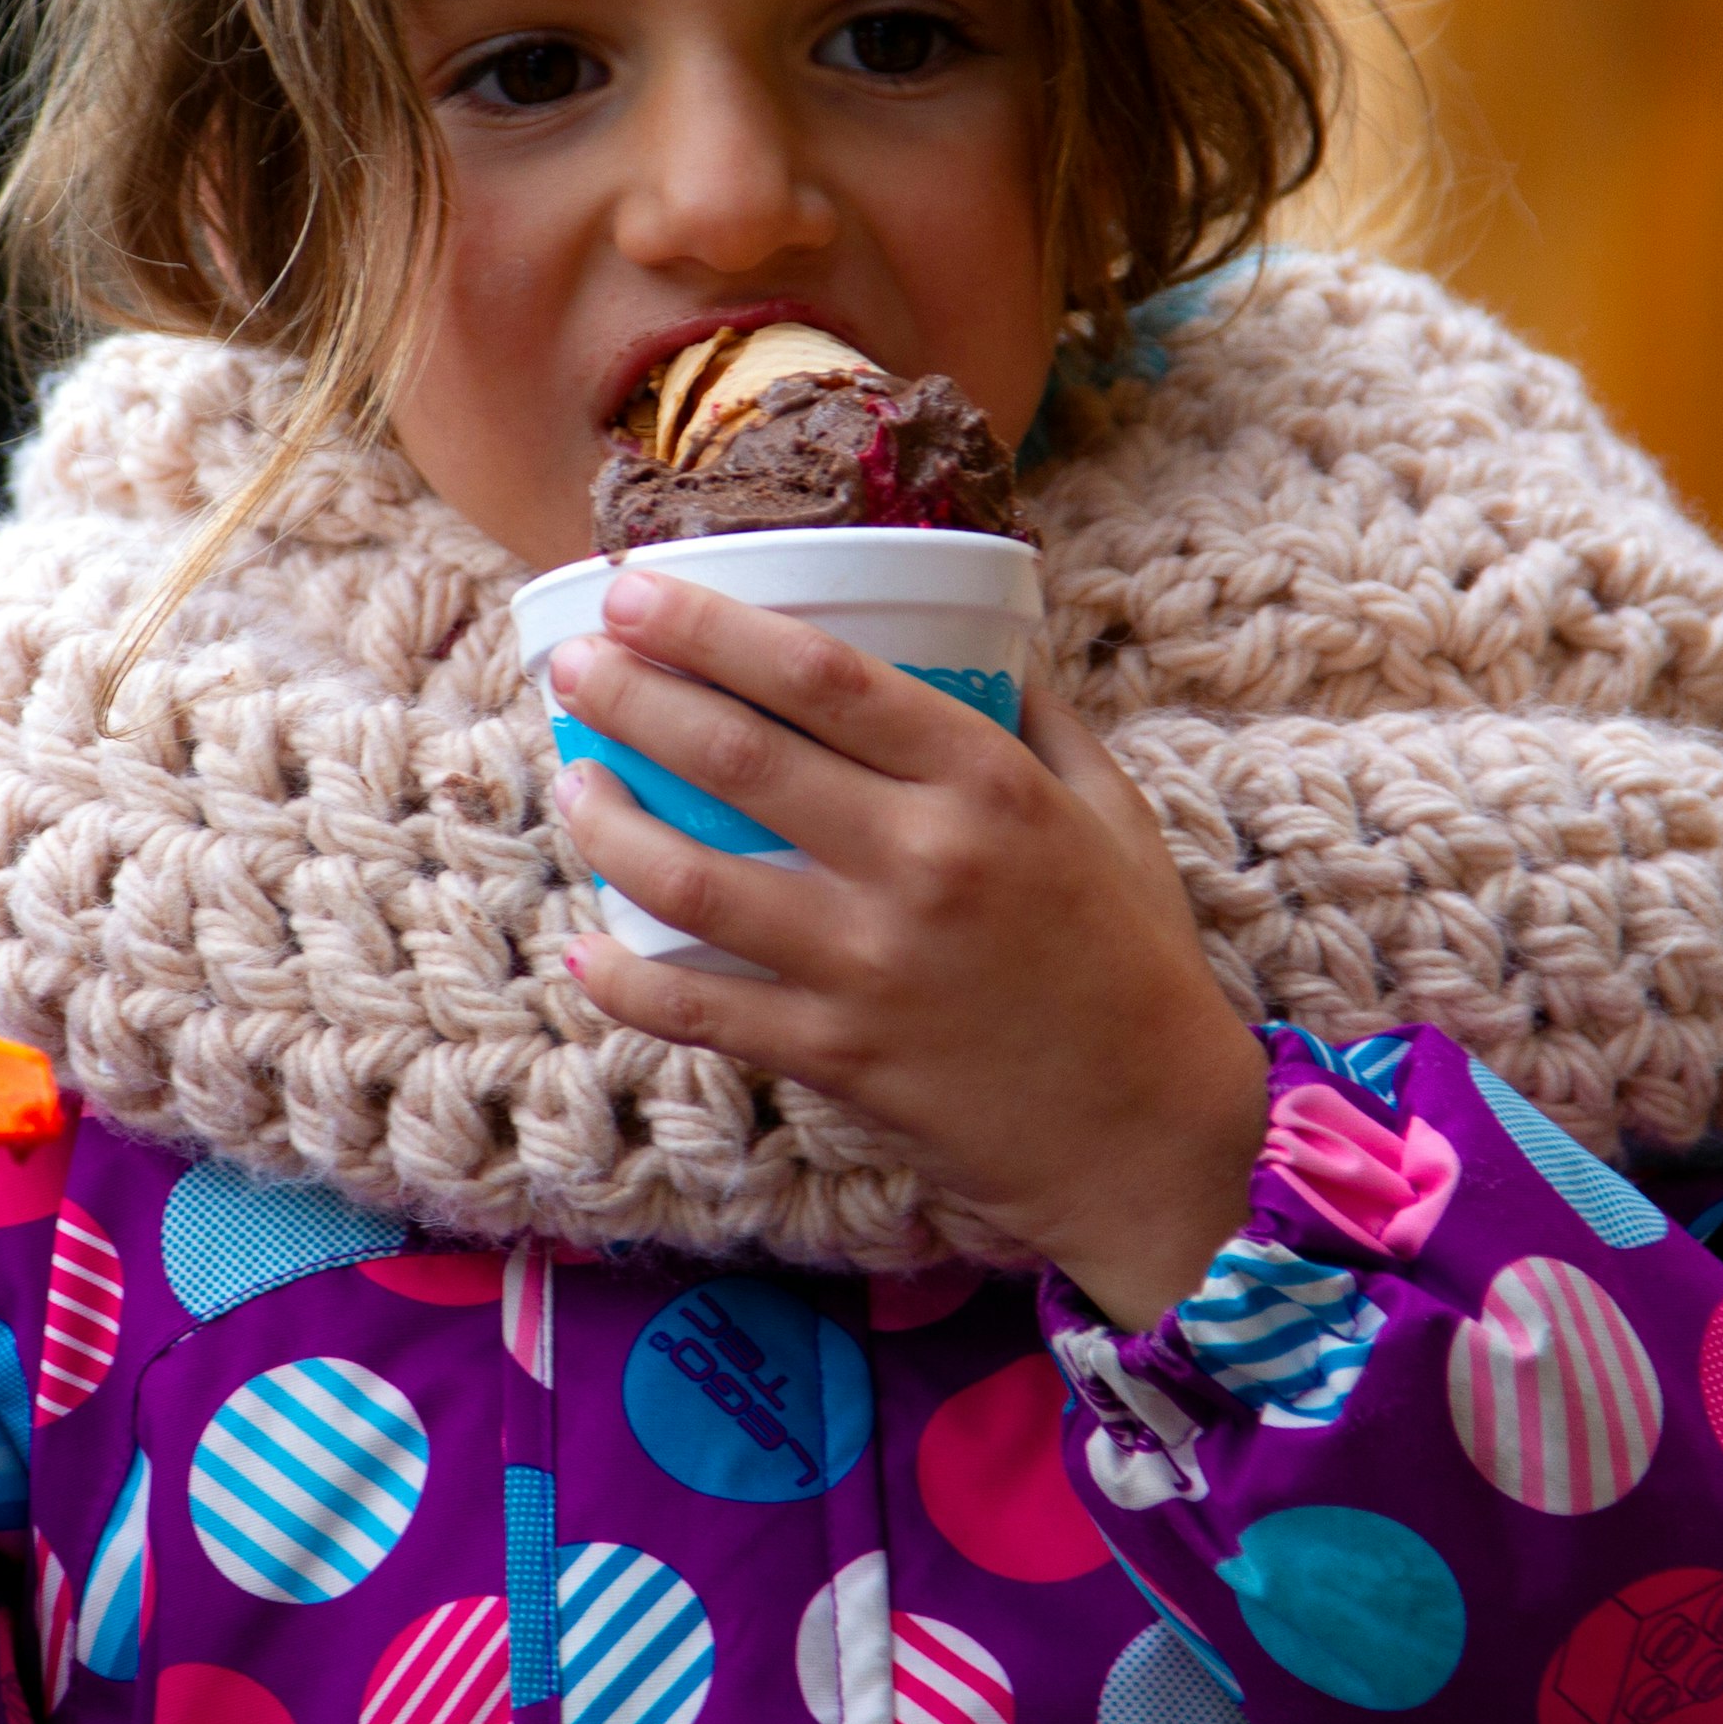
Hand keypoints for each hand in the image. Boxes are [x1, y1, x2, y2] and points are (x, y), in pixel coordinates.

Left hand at [548, 568, 1264, 1326]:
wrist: (1148, 1132)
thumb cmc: (1131, 957)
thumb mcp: (1110, 810)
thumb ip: (1036, 715)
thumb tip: (975, 629)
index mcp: (986, 782)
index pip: (822, 675)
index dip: (710, 625)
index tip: (633, 591)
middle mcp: (923, 859)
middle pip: (737, 756)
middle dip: (634, 696)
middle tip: (573, 667)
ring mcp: (871, 962)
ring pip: (692, 876)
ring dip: (610, 821)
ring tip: (574, 781)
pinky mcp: (838, 1054)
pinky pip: (698, 1009)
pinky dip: (624, 983)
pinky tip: (586, 947)